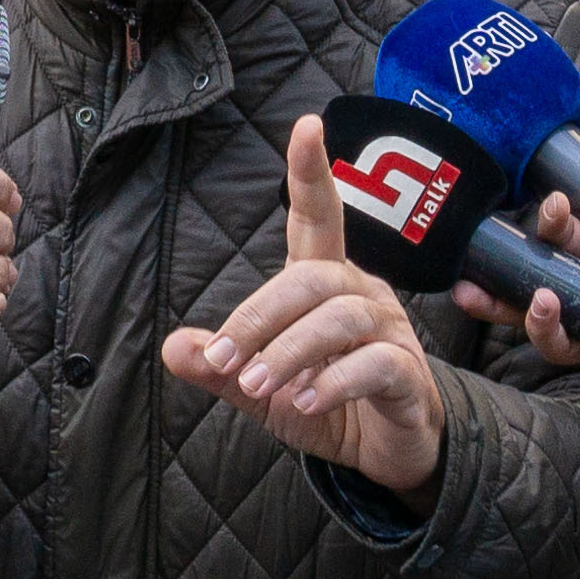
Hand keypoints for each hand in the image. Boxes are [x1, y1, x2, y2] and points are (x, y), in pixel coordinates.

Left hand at [163, 119, 447, 504]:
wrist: (382, 453)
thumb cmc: (323, 402)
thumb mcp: (258, 388)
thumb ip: (220, 369)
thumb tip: (172, 348)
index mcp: (324, 283)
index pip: (320, 216)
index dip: (312, 173)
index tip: (307, 125)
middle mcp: (362, 295)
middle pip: (312, 277)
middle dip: (259, 317)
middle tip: (225, 361)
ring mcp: (390, 333)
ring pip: (342, 316)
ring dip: (290, 350)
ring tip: (260, 385)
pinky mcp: (407, 376)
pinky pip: (375, 363)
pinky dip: (333, 382)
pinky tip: (304, 403)